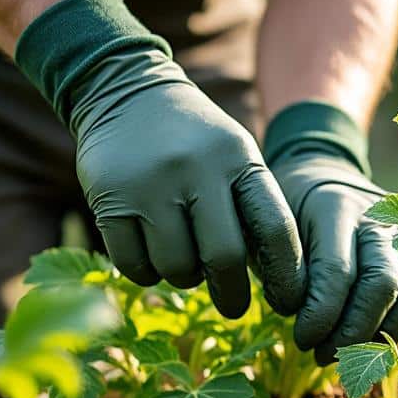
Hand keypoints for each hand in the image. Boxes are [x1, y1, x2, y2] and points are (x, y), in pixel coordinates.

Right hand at [15, 0, 303, 316]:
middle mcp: (196, 170)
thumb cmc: (193, 140)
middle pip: (224, 257)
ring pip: (177, 267)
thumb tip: (278, 281)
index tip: (288, 301)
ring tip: (184, 260)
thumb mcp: (234, 156)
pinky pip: (134, 265)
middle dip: (232, 293)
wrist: (124, 90)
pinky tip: (151, 256)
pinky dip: (146, 273)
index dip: (287, 274)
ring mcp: (149, 185)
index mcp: (238, 159)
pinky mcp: (109, 199)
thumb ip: (252, 208)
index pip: (274, 228)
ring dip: (184, 277)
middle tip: (233, 307)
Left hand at [270, 152, 397, 363]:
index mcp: (334, 206)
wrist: (318, 172)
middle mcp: (378, 217)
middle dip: (351, 331)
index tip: (300, 338)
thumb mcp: (266, 227)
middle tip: (320, 353)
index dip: (319, 316)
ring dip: (376, 335)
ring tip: (341, 355)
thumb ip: (277, 267)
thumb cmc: (283, 209)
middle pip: (381, 284)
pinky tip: (365, 346)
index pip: (336, 271)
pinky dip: (396, 328)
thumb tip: (295, 314)